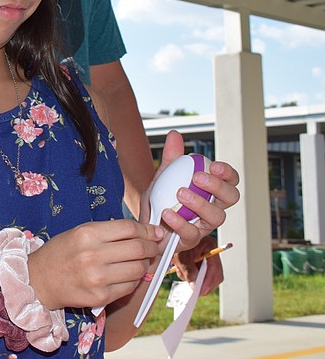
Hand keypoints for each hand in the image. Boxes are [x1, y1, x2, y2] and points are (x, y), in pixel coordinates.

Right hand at [28, 219, 164, 309]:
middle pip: (138, 248)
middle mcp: (93, 255)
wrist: (39, 280)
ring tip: (140, 260)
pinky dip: (134, 279)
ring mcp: (98, 278)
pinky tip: (127, 274)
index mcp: (87, 234)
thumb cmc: (61, 252)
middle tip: (154, 246)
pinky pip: (130, 286)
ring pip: (138, 269)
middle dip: (152, 246)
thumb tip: (145, 232)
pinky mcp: (101, 297)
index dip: (147, 229)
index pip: (129, 228)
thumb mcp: (79, 232)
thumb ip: (109, 231)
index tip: (155, 232)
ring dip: (145, 264)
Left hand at [146, 131, 240, 255]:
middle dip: (218, 186)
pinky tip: (167, 212)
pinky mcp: (190, 241)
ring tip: (180, 193)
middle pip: (231, 198)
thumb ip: (171, 158)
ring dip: (200, 202)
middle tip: (198, 177)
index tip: (215, 165)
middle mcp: (213, 208)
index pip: (231, 181)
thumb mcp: (163, 177)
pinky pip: (191, 233)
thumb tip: (174, 134)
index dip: (227, 174)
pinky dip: (179, 221)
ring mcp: (203, 226)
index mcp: (211, 191)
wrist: (144, 226)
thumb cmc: (161, 201)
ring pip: (216, 217)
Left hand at [171, 235, 223, 295]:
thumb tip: (194, 285)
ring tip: (182, 273)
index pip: (215, 268)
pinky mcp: (200, 262)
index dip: (209, 282)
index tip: (201, 290)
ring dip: (194, 279)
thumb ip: (188, 269)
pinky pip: (199, 274)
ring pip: (206, 276)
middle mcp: (211, 253)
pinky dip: (190, 275)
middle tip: (194, 290)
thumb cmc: (177, 239)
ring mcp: (207, 258)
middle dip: (203, 283)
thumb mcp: (181, 255)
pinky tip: (182, 271)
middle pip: (214, 275)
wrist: (171, 233)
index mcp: (210, 246)